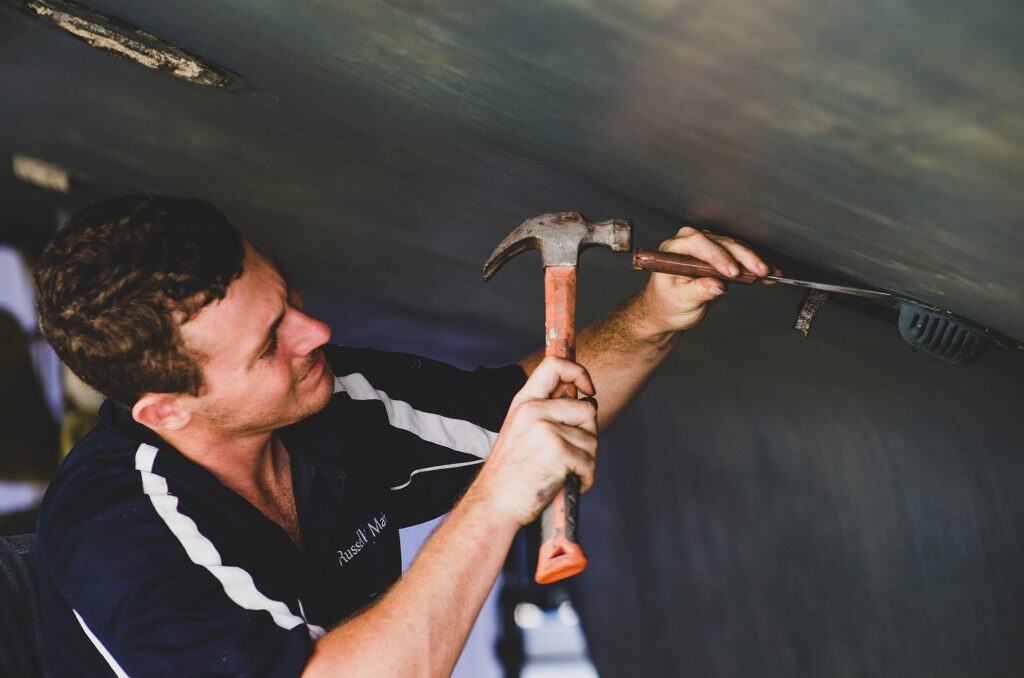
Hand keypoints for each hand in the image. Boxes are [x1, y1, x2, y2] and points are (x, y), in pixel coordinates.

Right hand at [470, 356, 598, 526]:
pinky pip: (590, 463)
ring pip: (592, 440)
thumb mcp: (521, 430)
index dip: (579, 372)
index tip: (588, 391)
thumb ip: (546, 413)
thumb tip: (587, 404)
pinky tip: (566, 484)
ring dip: (586, 461)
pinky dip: (585, 479)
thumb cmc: (511, 473)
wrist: (494, 503)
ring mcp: (546, 429)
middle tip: (569, 455)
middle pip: (587, 410)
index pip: (555, 365)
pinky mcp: (559, 451)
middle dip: (587, 435)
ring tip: (562, 473)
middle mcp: (534, 410)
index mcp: (524, 402)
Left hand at [636, 226, 777, 334]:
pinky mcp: (718, 255)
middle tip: (760, 271)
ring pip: (733, 247)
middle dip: (743, 256)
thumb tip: (718, 285)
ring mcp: (704, 247)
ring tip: (769, 272)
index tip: (732, 271)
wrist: (668, 310)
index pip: (697, 244)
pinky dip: (754, 264)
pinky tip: (769, 271)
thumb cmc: (667, 305)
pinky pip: (738, 255)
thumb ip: (698, 292)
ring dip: (753, 259)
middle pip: (720, 242)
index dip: (718, 255)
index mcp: (672, 251)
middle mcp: (688, 243)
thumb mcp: (681, 302)